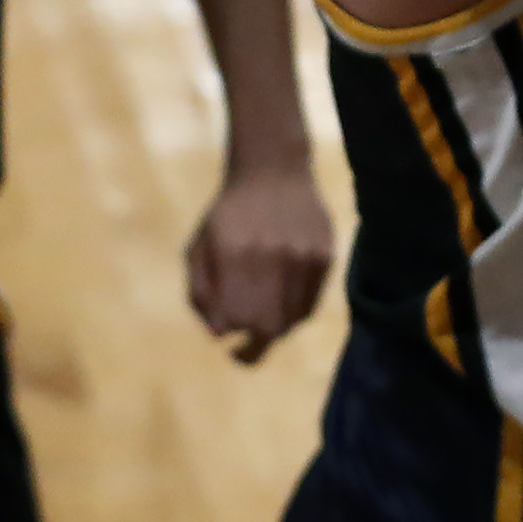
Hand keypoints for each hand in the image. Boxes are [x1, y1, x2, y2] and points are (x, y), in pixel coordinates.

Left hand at [186, 155, 334, 363]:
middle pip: (270, 328)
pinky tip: (282, 303)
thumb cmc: (228, 215)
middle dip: (256, 345)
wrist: (273, 171)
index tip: (230, 343)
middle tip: (247, 350)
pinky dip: (294, 314)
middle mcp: (273, 256)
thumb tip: (221, 334)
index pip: (239, 319)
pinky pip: (310, 306)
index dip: (235, 337)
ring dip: (276, 328)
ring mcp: (303, 257)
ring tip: (264, 317)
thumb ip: (201, 293)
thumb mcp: (198, 248)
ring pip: (293, 320)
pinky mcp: (325, 257)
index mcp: (234, 253)